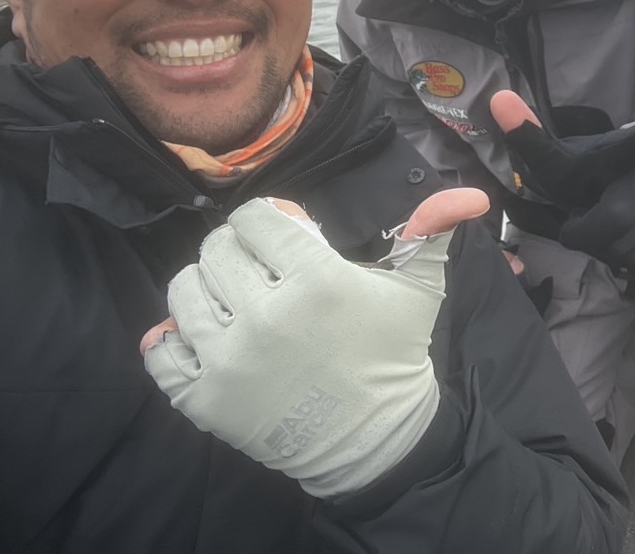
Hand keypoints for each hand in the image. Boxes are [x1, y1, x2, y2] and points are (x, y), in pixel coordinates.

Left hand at [141, 189, 488, 498]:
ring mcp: (228, 359)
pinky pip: (160, 351)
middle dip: (236, 249)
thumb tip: (473, 194)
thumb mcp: (419, 289)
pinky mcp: (203, 398)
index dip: (266, 220)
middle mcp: (265, 315)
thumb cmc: (391, 356)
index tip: (282, 237)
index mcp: (316, 279)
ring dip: (204, 288)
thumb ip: (433, 232)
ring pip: (182, 291)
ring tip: (232, 301)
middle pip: (215, 248)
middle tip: (259, 269)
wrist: (371, 441)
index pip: (254, 218)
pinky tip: (203, 337)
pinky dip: (173, 341)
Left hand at [491, 91, 634, 268]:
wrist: (617, 185)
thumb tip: (498, 98)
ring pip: (626, 245)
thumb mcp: (554, 160)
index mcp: (620, 152)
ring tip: (596, 227)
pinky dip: (617, 256)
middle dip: (587, 231)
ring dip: (600, 246)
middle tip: (579, 220)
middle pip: (617, 219)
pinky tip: (613, 239)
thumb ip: (528, 136)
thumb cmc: (583, 175)